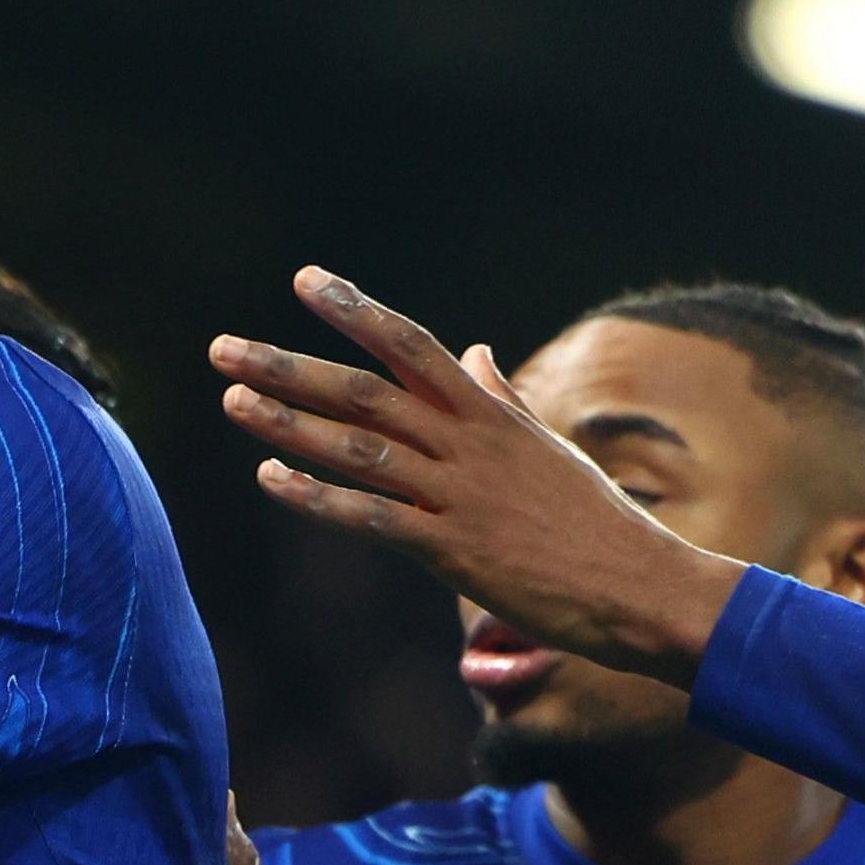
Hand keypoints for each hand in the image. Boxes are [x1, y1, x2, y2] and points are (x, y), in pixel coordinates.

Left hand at [209, 267, 747, 681]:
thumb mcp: (545, 447)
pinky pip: (372, 518)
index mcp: (488, 413)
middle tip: (225, 348)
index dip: (355, 309)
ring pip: (359, 448)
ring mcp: (458, 496)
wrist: (638, 584)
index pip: (411, 343)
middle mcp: (468, 444)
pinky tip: (272, 479)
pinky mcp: (453, 552)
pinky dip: (318, 497)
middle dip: (290, 366)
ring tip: (233, 400)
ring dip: (290, 424)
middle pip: (365, 391)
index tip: (305, 280)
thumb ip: (500, 399)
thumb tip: (475, 352)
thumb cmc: (593, 520)